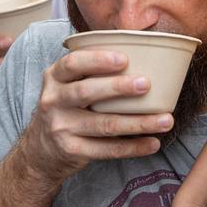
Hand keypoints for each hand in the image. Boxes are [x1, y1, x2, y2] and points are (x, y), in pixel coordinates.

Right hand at [26, 50, 173, 178]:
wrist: (40, 151)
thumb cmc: (66, 108)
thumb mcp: (66, 85)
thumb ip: (90, 71)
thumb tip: (143, 55)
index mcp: (54, 78)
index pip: (73, 64)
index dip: (97, 60)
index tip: (124, 59)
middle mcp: (53, 101)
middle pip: (87, 92)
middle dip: (118, 87)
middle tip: (147, 84)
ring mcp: (61, 127)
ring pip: (104, 124)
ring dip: (138, 122)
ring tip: (166, 120)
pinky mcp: (72, 150)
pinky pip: (107, 149)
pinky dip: (133, 147)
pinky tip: (153, 143)